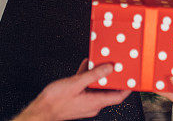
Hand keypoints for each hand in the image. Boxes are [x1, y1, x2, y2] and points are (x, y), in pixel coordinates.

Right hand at [16, 61, 130, 120]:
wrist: (40, 111)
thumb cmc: (55, 101)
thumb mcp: (76, 83)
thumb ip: (94, 75)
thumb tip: (110, 68)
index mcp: (95, 102)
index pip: (118, 97)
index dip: (127, 87)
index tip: (132, 77)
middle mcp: (93, 104)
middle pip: (108, 90)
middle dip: (112, 76)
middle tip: (116, 64)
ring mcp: (85, 102)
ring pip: (96, 87)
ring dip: (98, 74)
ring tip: (100, 61)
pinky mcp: (77, 99)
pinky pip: (87, 87)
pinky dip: (88, 76)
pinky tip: (85, 65)